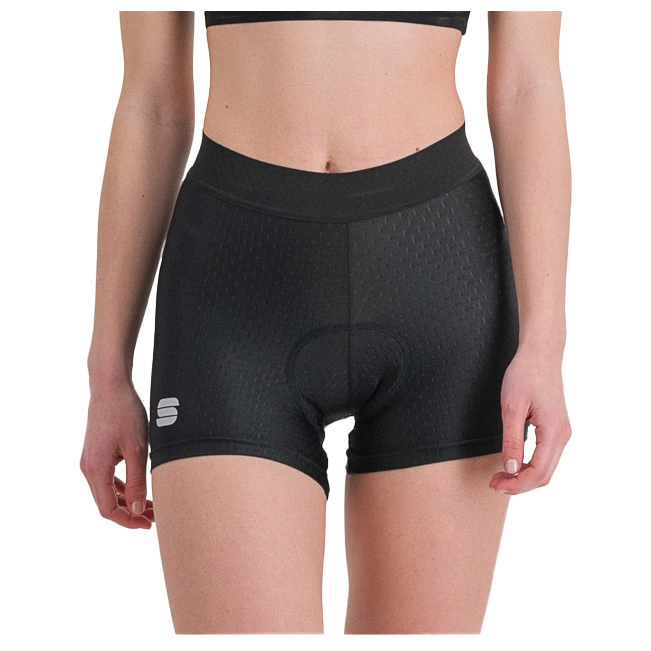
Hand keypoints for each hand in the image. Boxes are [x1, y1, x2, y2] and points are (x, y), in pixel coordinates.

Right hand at [80, 381, 153, 527]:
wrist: (111, 387)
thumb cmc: (125, 414)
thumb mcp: (138, 449)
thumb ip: (137, 481)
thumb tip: (136, 508)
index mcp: (96, 470)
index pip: (108, 509)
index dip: (128, 521)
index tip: (148, 524)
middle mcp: (88, 468)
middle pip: (106, 503)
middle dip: (130, 513)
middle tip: (155, 516)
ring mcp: (90, 460)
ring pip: (107, 491)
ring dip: (127, 500)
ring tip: (151, 505)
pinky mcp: (96, 453)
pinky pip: (107, 478)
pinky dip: (122, 487)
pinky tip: (139, 489)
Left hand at [489, 347, 570, 493]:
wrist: (540, 354)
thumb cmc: (524, 375)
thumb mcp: (511, 407)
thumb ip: (511, 440)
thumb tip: (510, 468)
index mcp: (554, 432)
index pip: (538, 473)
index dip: (516, 484)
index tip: (495, 484)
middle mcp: (563, 436)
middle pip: (544, 475)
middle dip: (519, 484)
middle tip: (493, 483)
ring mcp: (561, 432)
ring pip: (546, 468)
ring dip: (523, 476)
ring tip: (500, 476)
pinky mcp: (555, 428)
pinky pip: (545, 456)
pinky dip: (529, 466)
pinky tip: (512, 463)